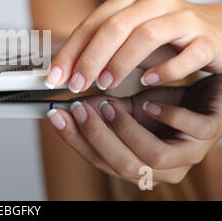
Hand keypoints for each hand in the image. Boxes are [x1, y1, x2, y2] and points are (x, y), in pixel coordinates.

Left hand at [44, 0, 221, 91]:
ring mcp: (182, 18)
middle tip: (77, 85)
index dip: (70, 52)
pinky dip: (164, 70)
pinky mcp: (206, 38)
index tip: (54, 77)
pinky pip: (186, 55)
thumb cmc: (165, 39)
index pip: (91, 24)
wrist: (217, 32)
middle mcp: (154, 2)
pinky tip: (147, 82)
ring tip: (106, 84)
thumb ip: (100, 50)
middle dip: (90, 58)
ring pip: (146, 35)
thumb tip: (64, 72)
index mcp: (129, 0)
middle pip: (114, 27)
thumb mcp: (127, 40)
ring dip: (121, 62)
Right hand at [46, 75, 221, 184]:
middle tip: (80, 108)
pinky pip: (191, 131)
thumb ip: (104, 112)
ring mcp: (188, 154)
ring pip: (154, 157)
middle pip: (125, 166)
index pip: (101, 162)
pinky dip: (167, 116)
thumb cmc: (166, 106)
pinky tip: (149, 103)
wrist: (205, 95)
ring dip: (125, 129)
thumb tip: (71, 107)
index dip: (76, 140)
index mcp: (139, 165)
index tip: (57, 116)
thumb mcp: (129, 109)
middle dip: (97, 136)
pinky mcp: (210, 132)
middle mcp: (163, 168)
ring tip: (109, 105)